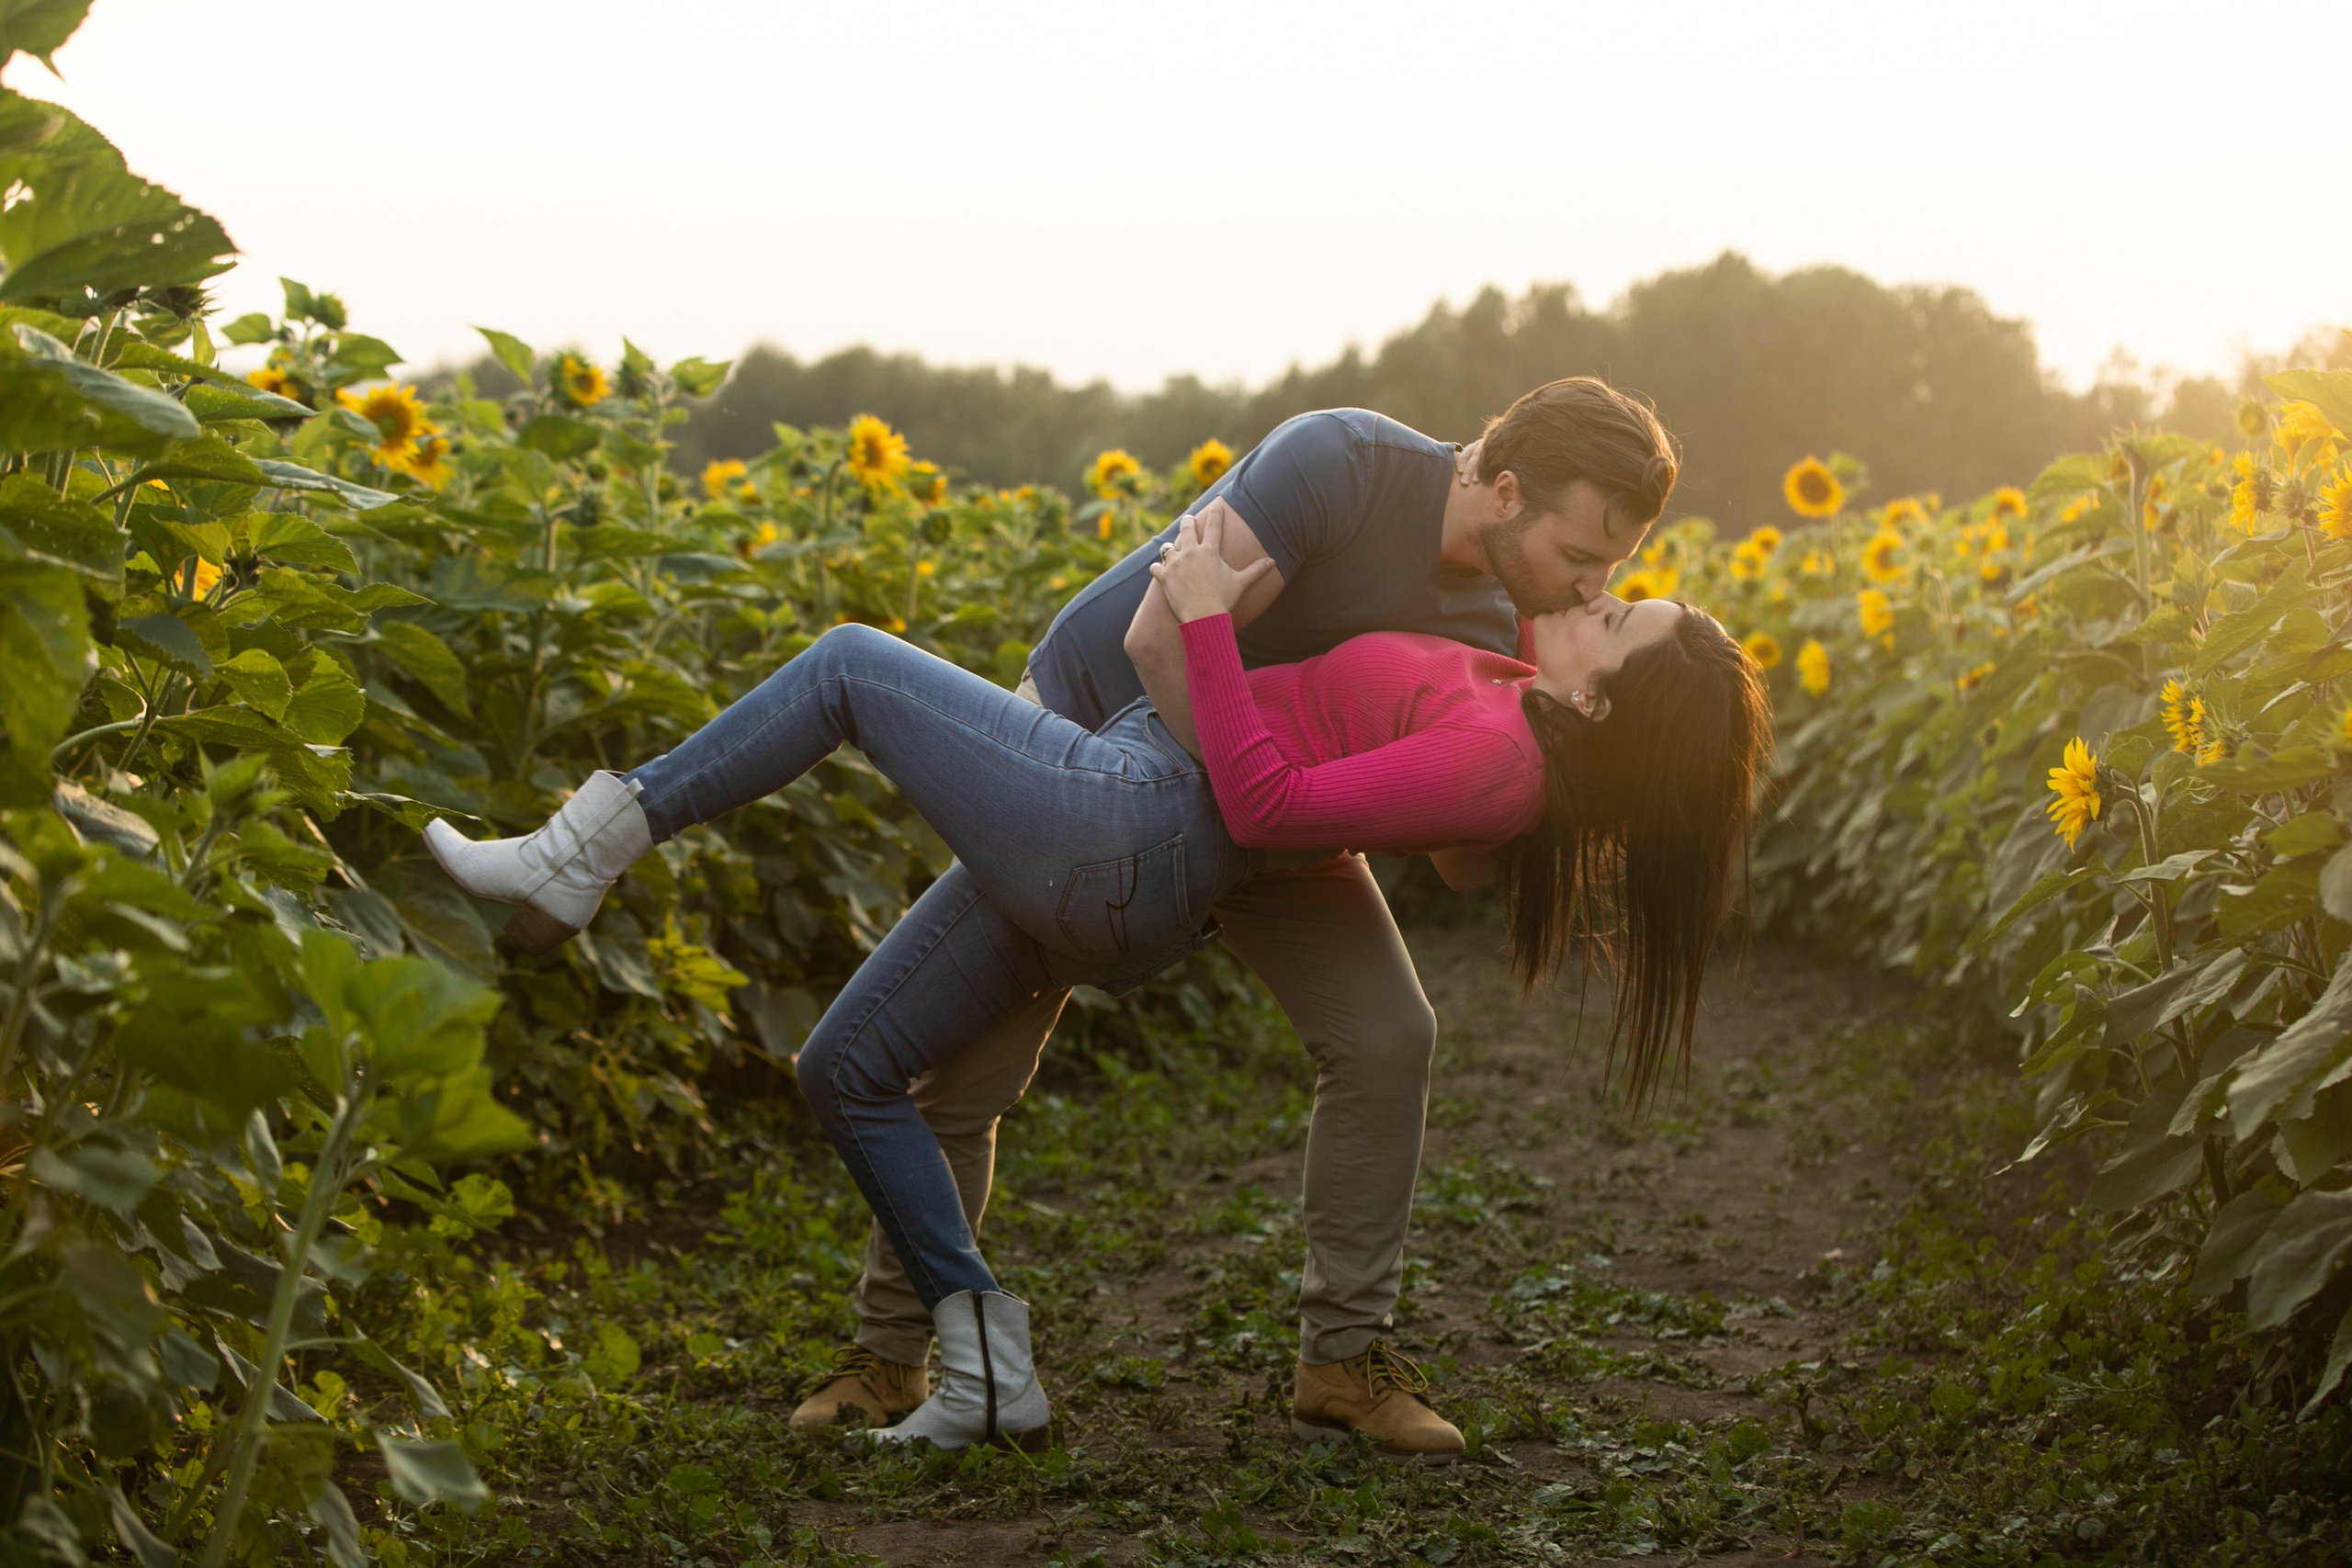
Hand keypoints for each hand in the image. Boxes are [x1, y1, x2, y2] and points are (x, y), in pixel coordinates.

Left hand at [1148, 502, 1277, 622]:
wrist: (1203, 617)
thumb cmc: (1223, 600)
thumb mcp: (1241, 583)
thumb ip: (1256, 571)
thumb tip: (1273, 562)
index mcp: (1210, 551)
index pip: (1214, 526)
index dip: (1216, 512)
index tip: (1216, 503)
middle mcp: (1191, 553)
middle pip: (1187, 529)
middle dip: (1188, 521)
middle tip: (1188, 519)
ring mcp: (1175, 564)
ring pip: (1168, 547)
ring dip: (1170, 548)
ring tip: (1170, 548)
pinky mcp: (1164, 577)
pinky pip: (1156, 567)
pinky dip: (1157, 568)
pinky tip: (1158, 569)